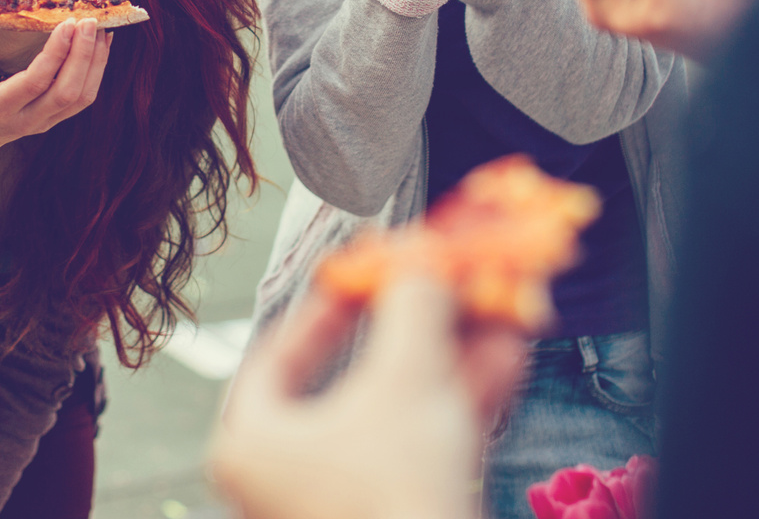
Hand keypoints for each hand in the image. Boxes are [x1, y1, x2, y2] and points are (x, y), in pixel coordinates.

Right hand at [0, 0, 112, 152]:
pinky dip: (97, 69)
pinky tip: (101, 44)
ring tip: (101, 28)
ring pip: (81, 97)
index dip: (56, 53)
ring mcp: (43, 123)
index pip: (35, 82)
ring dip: (96, 61)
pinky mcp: (55, 119)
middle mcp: (25, 120)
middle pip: (66, 93)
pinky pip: (84, 98)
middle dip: (83, 55)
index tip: (69, 22)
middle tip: (90, 20)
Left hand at [210, 276, 528, 518]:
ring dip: (454, 360)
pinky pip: (423, 452)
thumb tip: (421, 265)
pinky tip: (507, 357)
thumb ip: (412, 308)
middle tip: (447, 286)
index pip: (276, 356)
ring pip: (401, 416)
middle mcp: (284, 481)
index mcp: (251, 445)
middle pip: (353, 381)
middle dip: (417, 330)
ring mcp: (339, 508)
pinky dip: (460, 407)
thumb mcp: (407, 376)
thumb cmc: (395, 490)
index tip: (365, 276)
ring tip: (499, 308)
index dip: (325, 308)